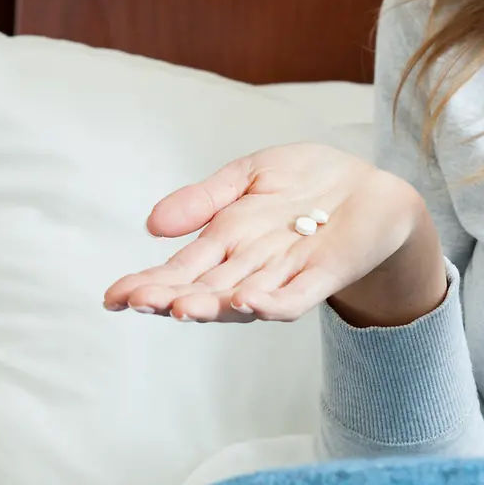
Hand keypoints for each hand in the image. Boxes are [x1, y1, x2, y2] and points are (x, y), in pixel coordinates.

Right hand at [103, 143, 444, 325]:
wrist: (370, 186)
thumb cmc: (307, 182)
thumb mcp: (248, 176)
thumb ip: (205, 199)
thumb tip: (152, 227)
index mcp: (225, 243)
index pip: (178, 271)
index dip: (147, 284)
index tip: (113, 296)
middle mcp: (248, 267)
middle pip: (202, 290)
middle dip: (169, 298)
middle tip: (138, 302)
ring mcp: (284, 275)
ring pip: (241, 300)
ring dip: (213, 307)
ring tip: (182, 308)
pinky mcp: (321, 277)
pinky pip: (293, 299)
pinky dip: (271, 305)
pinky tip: (248, 304)